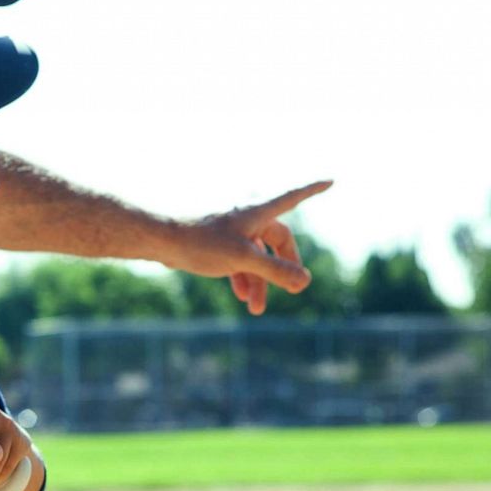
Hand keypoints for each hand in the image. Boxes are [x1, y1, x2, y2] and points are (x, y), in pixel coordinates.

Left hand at [168, 180, 331, 315]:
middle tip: (292, 291)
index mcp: (257, 213)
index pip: (293, 198)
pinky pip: (239, 260)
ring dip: (259, 281)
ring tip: (256, 309)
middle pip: (277, 241)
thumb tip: (305, 281)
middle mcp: (247, 218)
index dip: (312, 191)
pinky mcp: (216, 243)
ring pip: (256, 256)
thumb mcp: (243, 259)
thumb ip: (275, 271)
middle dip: (283, 269)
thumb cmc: (201, 243)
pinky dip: (242, 276)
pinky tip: (240, 296)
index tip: (330, 181)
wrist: (160, 241)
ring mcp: (232, 231)